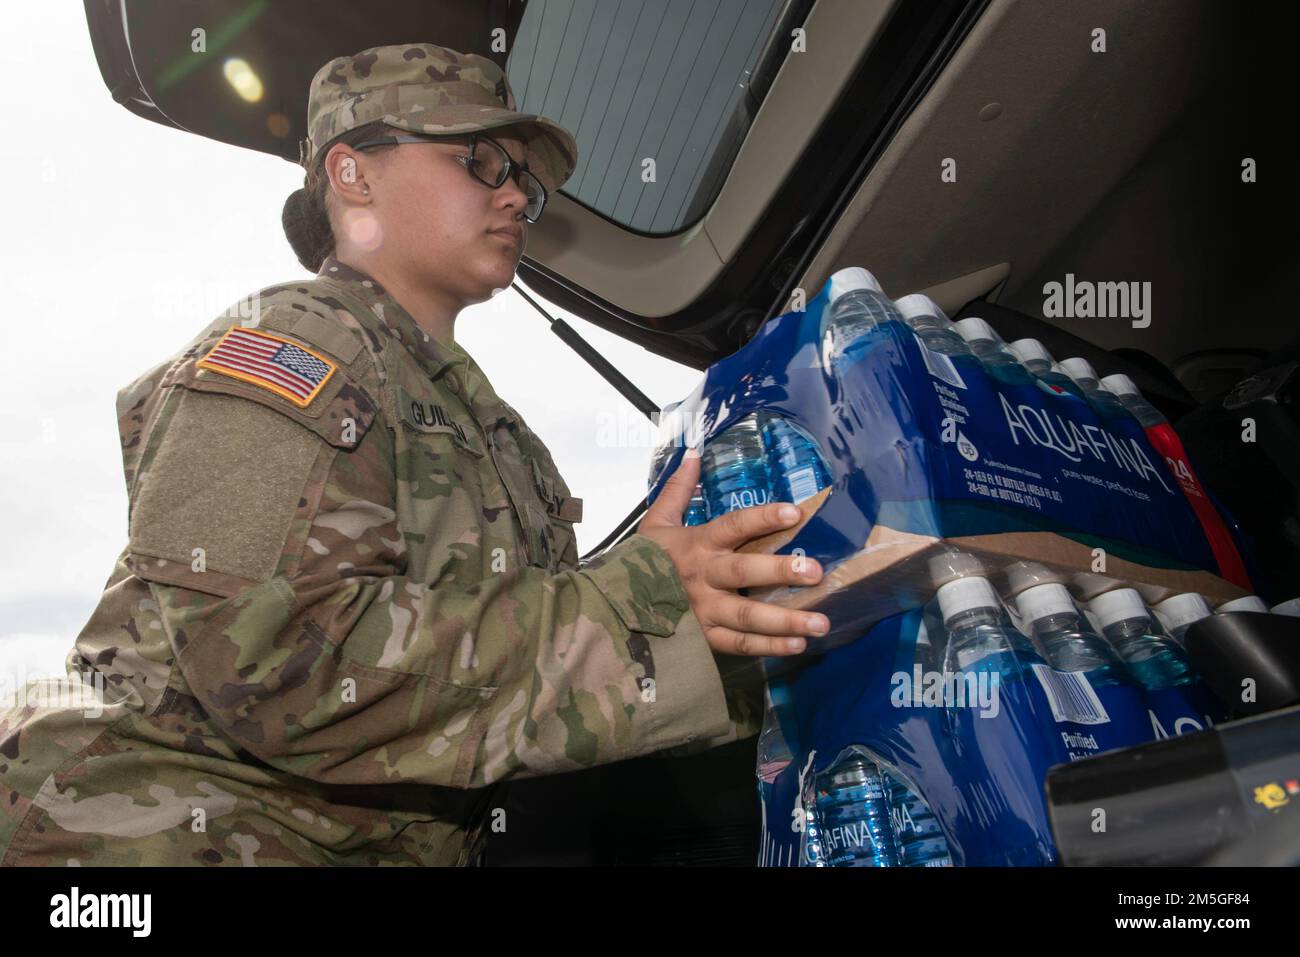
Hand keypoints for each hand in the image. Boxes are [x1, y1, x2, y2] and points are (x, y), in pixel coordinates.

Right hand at [637, 448, 828, 656]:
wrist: (614, 603)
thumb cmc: (642, 560)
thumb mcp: (656, 520)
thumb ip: (678, 488)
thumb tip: (694, 452)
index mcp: (696, 544)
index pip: (732, 526)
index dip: (762, 518)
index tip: (793, 512)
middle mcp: (703, 577)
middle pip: (745, 573)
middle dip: (781, 571)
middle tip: (816, 571)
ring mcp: (704, 611)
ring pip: (748, 616)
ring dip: (786, 620)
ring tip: (821, 621)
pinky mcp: (705, 638)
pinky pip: (740, 644)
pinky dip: (769, 647)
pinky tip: (798, 645)